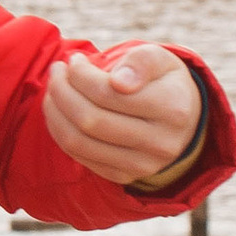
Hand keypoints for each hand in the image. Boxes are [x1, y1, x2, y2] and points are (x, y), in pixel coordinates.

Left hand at [43, 41, 202, 185]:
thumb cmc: (161, 81)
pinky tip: (60, 111)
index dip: (80, 75)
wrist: (181, 120)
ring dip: (55, 112)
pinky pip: (80, 157)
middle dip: (62, 92)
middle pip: (91, 120)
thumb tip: (118, 82)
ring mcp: (143, 165)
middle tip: (56, 71)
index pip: (108, 93)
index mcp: (173, 107)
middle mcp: (161, 143)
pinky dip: (60, 132)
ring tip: (54, 89)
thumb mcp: (159, 59)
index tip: (74, 60)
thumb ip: (140, 62)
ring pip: (79, 142)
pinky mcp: (124, 176)